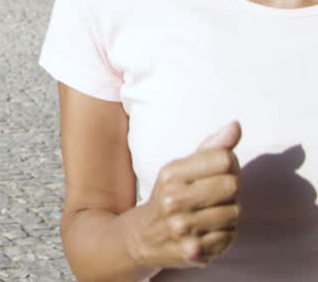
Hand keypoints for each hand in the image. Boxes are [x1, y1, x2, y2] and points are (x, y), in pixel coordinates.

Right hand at [126, 121, 241, 269]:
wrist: (141, 238)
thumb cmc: (169, 197)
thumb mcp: (180, 169)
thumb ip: (210, 148)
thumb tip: (236, 125)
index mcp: (170, 174)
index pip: (224, 159)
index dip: (228, 165)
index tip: (217, 172)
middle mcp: (173, 200)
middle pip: (232, 184)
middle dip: (228, 190)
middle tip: (213, 196)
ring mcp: (183, 227)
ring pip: (235, 212)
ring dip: (227, 214)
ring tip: (208, 215)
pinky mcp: (193, 251)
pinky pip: (230, 236)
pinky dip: (223, 235)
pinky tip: (206, 232)